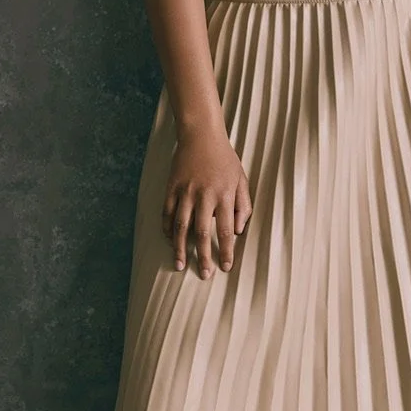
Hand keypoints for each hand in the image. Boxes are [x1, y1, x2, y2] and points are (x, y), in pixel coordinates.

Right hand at [163, 130, 251, 278]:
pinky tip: (169, 241)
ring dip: (181, 248)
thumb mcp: (241, 180)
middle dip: (203, 256)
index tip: (226, 267)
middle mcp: (204, 196)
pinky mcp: (172, 187)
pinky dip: (167, 229)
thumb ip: (243, 206)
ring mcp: (186, 192)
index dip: (226, 251)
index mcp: (224, 195)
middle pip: (202, 233)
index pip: (226, 230)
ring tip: (181, 265)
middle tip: (204, 275)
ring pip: (181, 226)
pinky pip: (168, 213)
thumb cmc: (225, 160)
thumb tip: (238, 232)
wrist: (201, 135)